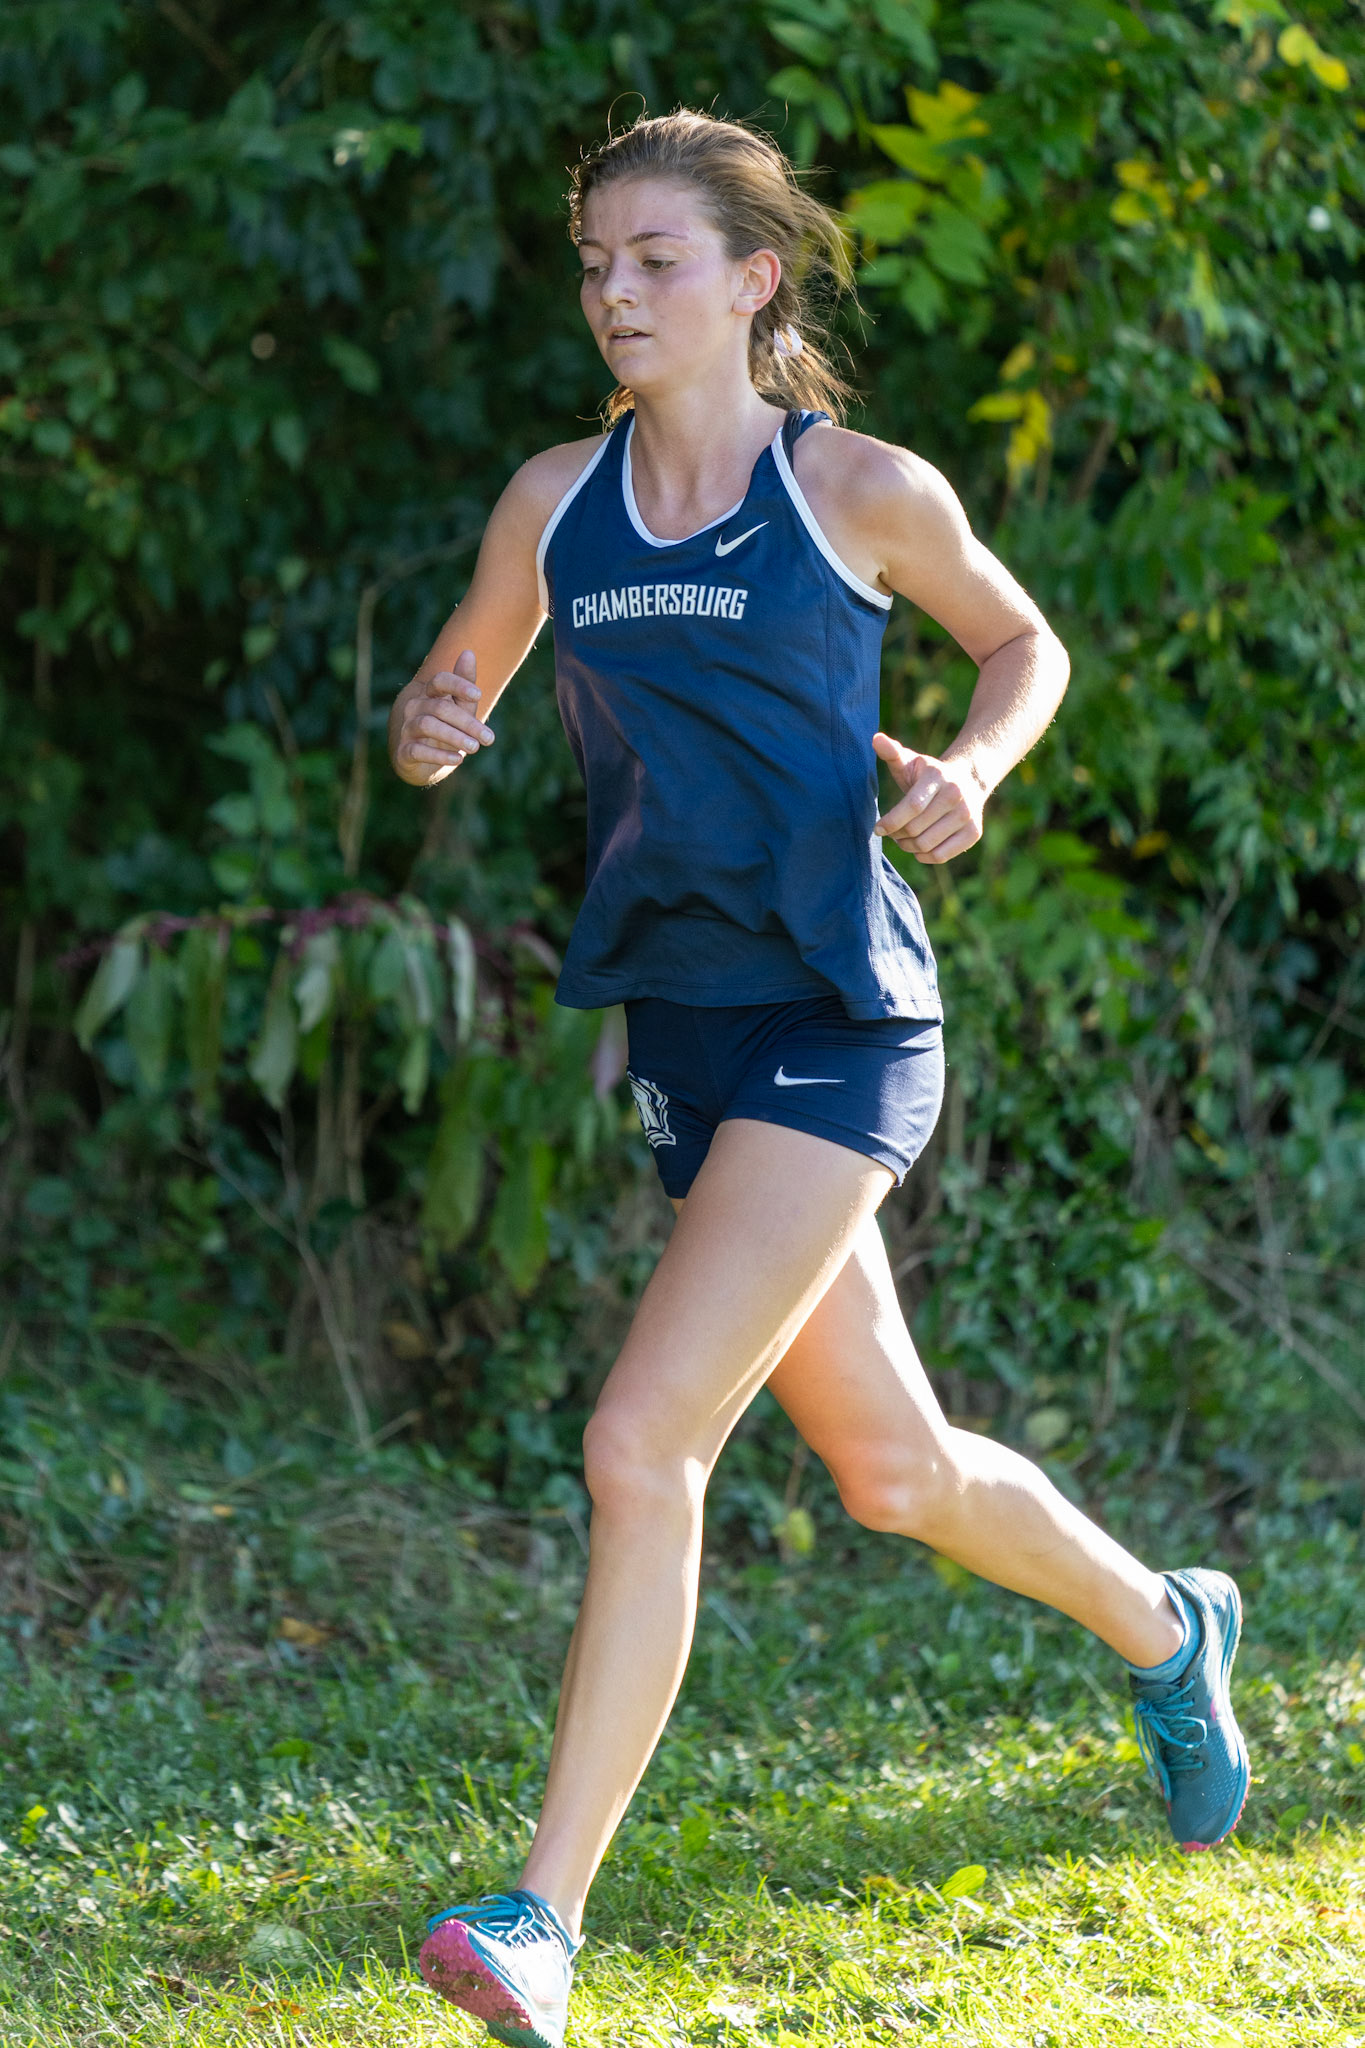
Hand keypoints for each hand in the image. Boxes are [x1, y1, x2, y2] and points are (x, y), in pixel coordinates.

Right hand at [393, 649, 494, 785]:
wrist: (422, 760)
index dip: (457, 685)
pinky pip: (418, 750)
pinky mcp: (404, 752)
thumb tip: (469, 652)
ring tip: (475, 748)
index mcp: (429, 693)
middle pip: (440, 708)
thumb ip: (465, 686)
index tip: (478, 695)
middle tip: (489, 738)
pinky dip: (438, 755)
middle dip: (467, 723)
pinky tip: (457, 760)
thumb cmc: (446, 728)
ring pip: (428, 725)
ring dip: (454, 737)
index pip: (440, 680)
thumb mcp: (460, 708)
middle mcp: (415, 707)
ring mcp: (407, 728)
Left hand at [871, 732, 985, 863]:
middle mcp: (956, 795)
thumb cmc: (928, 775)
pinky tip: (918, 849)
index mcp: (938, 776)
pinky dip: (924, 857)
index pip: (912, 806)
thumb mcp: (910, 761)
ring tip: (903, 840)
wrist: (968, 780)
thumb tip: (876, 739)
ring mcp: (968, 815)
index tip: (878, 829)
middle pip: (917, 828)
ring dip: (908, 847)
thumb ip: (892, 753)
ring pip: (927, 844)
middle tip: (892, 833)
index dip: (892, 821)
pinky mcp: (974, 832)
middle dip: (898, 834)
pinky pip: (941, 856)